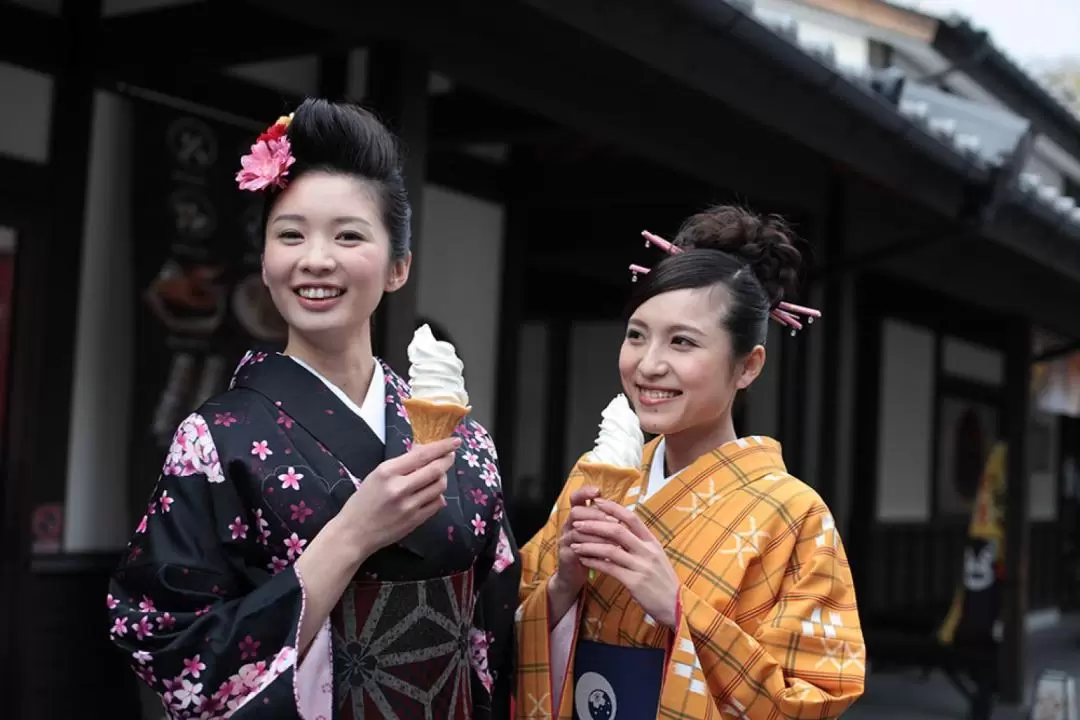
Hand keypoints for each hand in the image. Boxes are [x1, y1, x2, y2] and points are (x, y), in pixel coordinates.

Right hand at [337, 436, 457, 561]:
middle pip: (436, 470)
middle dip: (447, 460)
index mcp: (387, 472)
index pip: (422, 455)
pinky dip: (438, 496)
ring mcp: (409, 506)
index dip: (442, 446)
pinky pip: (437, 504)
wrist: (353, 533)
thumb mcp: (377, 476)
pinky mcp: (415, 521)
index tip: (455, 441)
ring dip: (442, 478)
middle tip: (450, 455)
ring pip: (439, 487)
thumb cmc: (363, 502)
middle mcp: (399, 488)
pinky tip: (431, 494)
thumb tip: (424, 450)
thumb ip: (401, 464)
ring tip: (435, 476)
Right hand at [546, 487, 616, 623]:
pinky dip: (592, 549)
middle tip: (614, 521)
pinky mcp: (565, 555)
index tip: (598, 491)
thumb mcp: (599, 536)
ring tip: (614, 538)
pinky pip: (576, 548)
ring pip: (577, 530)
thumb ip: (606, 523)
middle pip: (576, 511)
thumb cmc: (591, 553)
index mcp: (577, 518)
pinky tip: (606, 552)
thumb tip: (626, 511)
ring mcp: (565, 540)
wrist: (574, 577)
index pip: (576, 498)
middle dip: (595, 515)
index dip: (584, 492)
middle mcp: (568, 525)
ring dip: (597, 533)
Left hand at [571, 498, 680, 627]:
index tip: (597, 502)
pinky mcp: (634, 582)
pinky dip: (594, 562)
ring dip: (589, 545)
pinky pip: (610, 568)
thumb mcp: (656, 558)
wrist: (676, 606)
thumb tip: (621, 530)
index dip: (613, 508)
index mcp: (652, 542)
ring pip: (610, 549)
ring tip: (574, 543)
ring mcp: (641, 566)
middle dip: (594, 524)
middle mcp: (648, 551)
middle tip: (577, 522)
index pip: (632, 518)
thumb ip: (640, 544)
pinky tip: (583, 560)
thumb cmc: (663, 582)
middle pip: (618, 530)